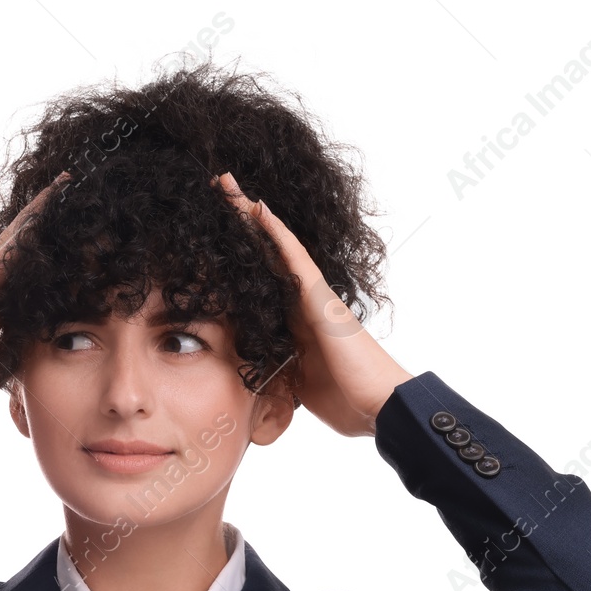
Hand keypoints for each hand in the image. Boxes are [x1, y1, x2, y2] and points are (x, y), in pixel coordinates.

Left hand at [212, 172, 410, 437]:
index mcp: (293, 320)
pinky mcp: (320, 298)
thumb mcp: (295, 383)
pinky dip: (276, 233)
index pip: (259, 277)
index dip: (238, 252)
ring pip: (276, 246)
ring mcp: (313, 296)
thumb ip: (276, 370)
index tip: (211, 232)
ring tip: (226, 185)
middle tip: (216, 188)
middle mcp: (302, 300)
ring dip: (250, 216)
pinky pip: (295, 258)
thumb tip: (254, 378)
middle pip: (264, 252)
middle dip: (240, 222)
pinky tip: (256, 208)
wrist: (378, 405)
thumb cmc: (345, 399)